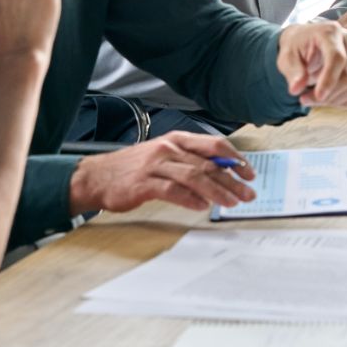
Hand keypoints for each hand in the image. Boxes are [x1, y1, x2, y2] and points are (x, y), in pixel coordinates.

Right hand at [68, 132, 255, 213]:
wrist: (97, 176)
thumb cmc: (134, 168)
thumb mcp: (165, 155)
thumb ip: (190, 161)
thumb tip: (222, 173)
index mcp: (177, 139)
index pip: (214, 145)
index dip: (235, 159)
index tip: (249, 173)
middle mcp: (169, 148)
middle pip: (208, 163)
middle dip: (232, 180)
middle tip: (248, 193)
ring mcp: (156, 165)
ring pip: (195, 176)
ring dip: (217, 191)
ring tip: (231, 202)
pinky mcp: (144, 183)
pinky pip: (172, 190)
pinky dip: (190, 199)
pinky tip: (202, 207)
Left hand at [277, 21, 346, 106]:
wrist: (305, 42)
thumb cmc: (296, 48)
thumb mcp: (287, 57)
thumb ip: (292, 72)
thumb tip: (296, 88)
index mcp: (331, 32)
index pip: (337, 58)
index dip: (329, 80)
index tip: (318, 96)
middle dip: (329, 95)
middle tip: (305, 100)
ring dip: (337, 100)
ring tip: (316, 99)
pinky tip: (330, 100)